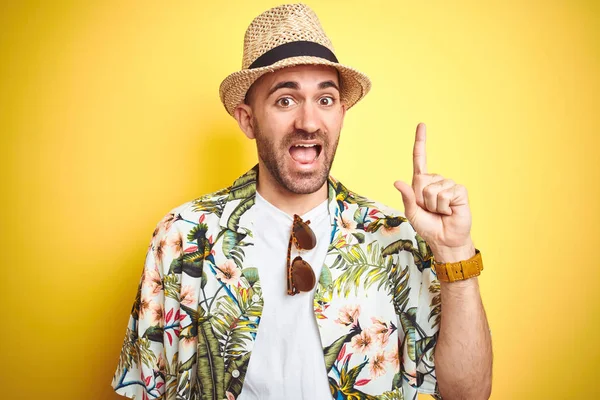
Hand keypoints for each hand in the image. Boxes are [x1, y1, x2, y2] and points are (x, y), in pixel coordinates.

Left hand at [394, 123, 473, 259]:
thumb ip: (406, 197)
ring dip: (434, 205)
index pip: (420, 159)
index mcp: (422, 183)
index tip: (422, 125)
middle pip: (421, 182)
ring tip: (440, 212)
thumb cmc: (428, 227)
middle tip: (430, 210)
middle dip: (422, 200)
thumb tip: (397, 181)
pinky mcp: (459, 191)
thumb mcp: (412, 213)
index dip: (421, 142)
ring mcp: (449, 184)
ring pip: (433, 190)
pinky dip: (444, 206)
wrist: (445, 240)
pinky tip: (449, 211)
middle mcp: (436, 180)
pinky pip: (445, 194)